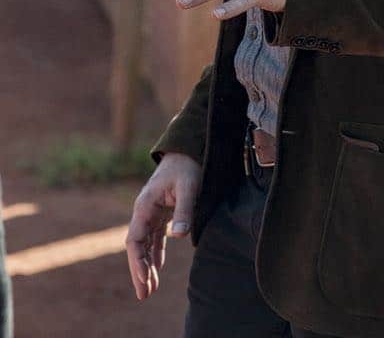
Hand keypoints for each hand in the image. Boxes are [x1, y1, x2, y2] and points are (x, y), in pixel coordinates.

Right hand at [126, 152, 201, 299]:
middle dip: (139, 270)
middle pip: (136, 246)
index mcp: (145, 206)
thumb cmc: (187, 167)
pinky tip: (157, 269)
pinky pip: (154, 238)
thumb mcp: (188, 187)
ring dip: (146, 266)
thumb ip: (183, 211)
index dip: (137, 261)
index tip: (144, 279)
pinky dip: (155, 254)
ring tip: (149, 290)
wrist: (188, 149)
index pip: (135, 239)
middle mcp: (144, 211)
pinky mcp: (162, 213)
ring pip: (144, 244)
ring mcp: (152, 212)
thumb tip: (178, 236)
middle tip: (144, 295)